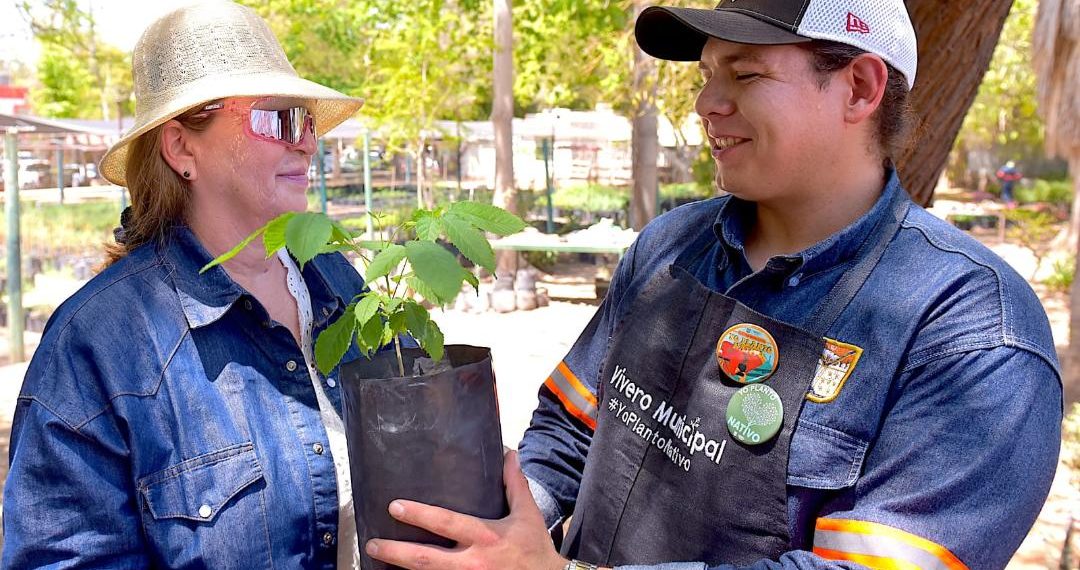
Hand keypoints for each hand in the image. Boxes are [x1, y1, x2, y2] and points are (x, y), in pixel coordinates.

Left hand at [365, 450, 567, 569]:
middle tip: (373, 543)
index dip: (419, 515)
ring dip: (400, 569)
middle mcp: (473, 562)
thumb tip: (508, 453)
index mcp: (486, 537)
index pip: (447, 523)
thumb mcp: (527, 513)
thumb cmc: (535, 549)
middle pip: (426, 559)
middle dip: (396, 551)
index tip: (395, 506)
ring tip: (377, 559)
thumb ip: (514, 483)